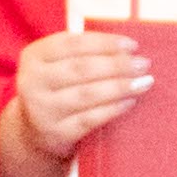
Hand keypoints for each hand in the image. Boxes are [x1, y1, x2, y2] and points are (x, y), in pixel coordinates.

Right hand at [0, 26, 157, 176]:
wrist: (36, 132)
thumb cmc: (58, 88)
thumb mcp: (59, 65)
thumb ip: (84, 52)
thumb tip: (128, 48)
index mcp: (34, 56)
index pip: (73, 43)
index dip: (105, 43)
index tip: (132, 45)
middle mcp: (32, 81)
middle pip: (81, 68)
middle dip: (116, 64)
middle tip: (143, 64)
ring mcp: (42, 109)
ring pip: (86, 94)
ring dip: (119, 86)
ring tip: (144, 82)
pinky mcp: (56, 133)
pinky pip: (90, 119)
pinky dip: (113, 109)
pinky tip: (130, 101)